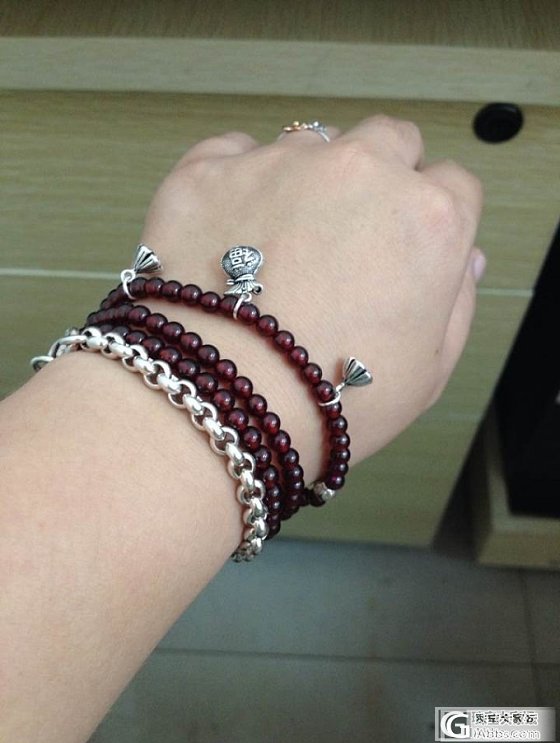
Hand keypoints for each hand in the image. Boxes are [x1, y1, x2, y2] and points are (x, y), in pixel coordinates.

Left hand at [140, 115, 483, 470]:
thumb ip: (458, 304)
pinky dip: (237, 181)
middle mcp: (360, 171)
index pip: (452, 184)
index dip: (434, 216)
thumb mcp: (428, 372)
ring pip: (310, 143)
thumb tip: (466, 258)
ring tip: (278, 248)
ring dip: (307, 180)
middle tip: (349, 236)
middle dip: (381, 176)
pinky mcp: (210, 171)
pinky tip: (229, 234)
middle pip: (388, 140)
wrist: (221, 402)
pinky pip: (234, 151)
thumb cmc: (333, 401)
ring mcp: (279, 163)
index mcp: (426, 220)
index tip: (408, 245)